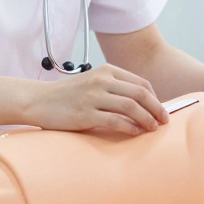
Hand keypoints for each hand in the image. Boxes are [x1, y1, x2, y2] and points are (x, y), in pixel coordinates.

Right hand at [24, 64, 168, 135]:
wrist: (38, 100)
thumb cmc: (67, 95)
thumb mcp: (92, 82)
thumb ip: (114, 88)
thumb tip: (141, 104)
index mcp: (106, 71)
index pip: (141, 83)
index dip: (155, 98)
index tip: (160, 110)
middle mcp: (102, 81)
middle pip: (140, 94)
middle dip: (157, 108)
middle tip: (164, 120)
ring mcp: (94, 97)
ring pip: (131, 107)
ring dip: (147, 119)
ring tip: (152, 128)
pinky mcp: (86, 114)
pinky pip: (116, 121)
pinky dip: (130, 127)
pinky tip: (136, 132)